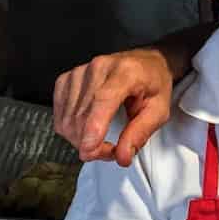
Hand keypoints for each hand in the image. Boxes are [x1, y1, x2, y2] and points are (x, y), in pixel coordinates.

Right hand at [53, 49, 173, 165]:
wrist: (145, 63)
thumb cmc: (153, 83)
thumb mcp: (159, 110)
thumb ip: (141, 133)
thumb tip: (122, 155)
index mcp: (126, 72)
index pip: (103, 100)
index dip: (93, 128)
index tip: (90, 150)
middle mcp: (99, 68)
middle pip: (82, 115)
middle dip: (92, 144)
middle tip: (112, 151)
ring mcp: (80, 72)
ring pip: (68, 118)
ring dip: (81, 139)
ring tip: (102, 139)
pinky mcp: (67, 79)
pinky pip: (59, 113)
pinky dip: (70, 129)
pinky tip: (86, 129)